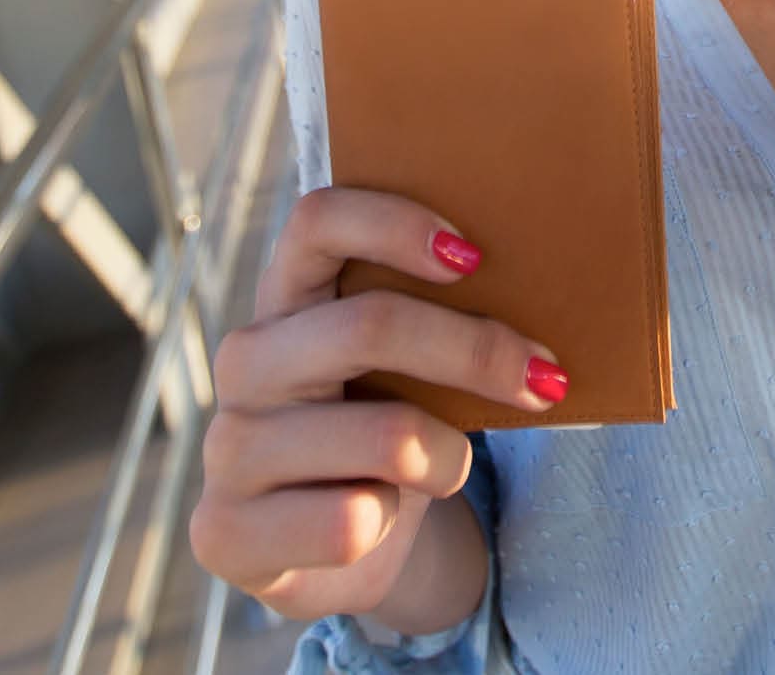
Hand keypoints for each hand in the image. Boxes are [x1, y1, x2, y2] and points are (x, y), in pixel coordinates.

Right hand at [188, 188, 563, 621]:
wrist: (343, 553)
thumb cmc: (388, 431)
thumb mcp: (406, 367)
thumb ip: (433, 317)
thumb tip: (540, 287)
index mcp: (285, 297)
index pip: (317, 221)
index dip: (395, 225)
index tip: (473, 257)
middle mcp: (246, 362)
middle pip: (369, 326)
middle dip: (475, 350)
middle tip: (546, 378)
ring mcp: (229, 447)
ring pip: (386, 436)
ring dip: (448, 458)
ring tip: (446, 467)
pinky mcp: (229, 532)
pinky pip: (351, 522)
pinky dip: (393, 522)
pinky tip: (380, 520)